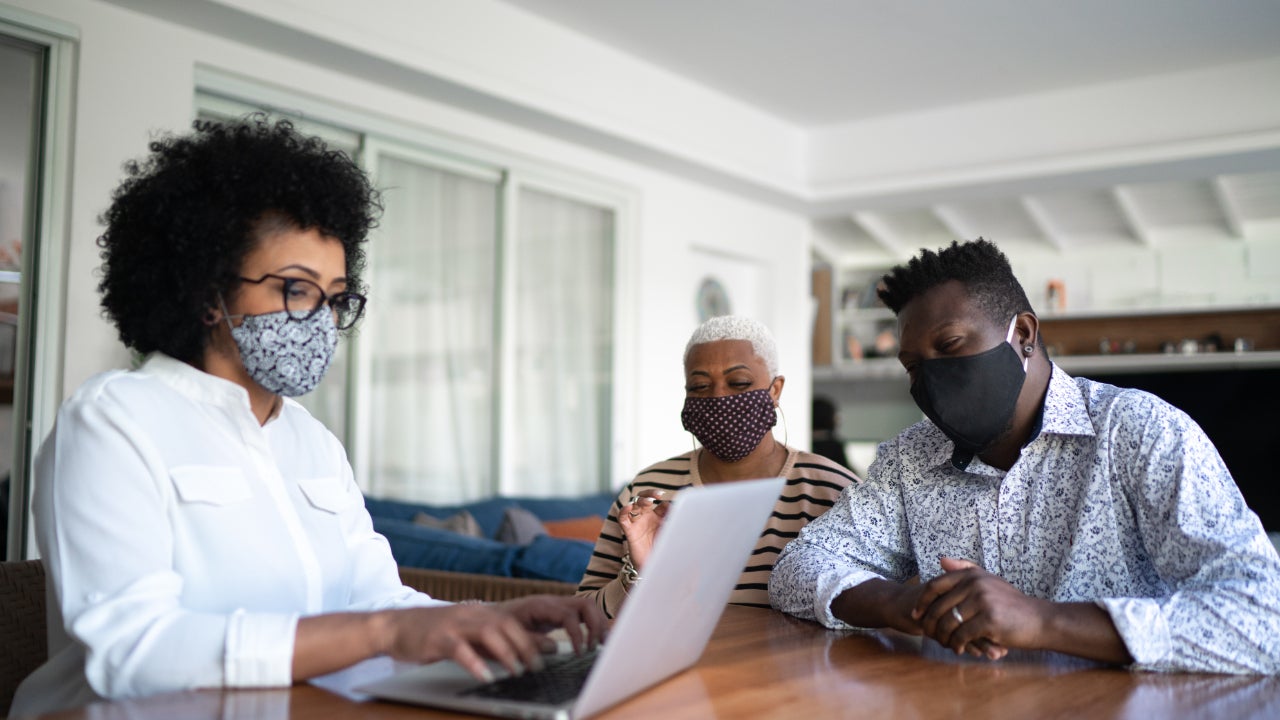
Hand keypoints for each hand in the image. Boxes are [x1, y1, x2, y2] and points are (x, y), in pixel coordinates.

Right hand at [375, 595, 607, 682]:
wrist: (395, 627)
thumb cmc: (435, 634)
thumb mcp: (468, 637)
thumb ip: (494, 644)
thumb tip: (524, 654)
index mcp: (480, 612)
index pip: (513, 621)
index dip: (533, 637)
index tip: (548, 655)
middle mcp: (470, 614)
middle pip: (506, 624)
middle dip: (525, 645)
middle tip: (538, 667)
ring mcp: (454, 624)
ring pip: (487, 632)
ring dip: (506, 652)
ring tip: (518, 671)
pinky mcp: (437, 638)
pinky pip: (459, 649)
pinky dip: (475, 663)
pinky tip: (484, 677)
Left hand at [496, 595, 608, 655]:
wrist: (489, 617)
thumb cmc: (498, 627)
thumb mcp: (509, 636)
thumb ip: (531, 641)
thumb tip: (555, 647)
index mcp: (541, 605)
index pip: (568, 615)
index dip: (578, 634)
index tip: (579, 653)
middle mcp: (553, 601)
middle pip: (586, 604)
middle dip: (596, 625)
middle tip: (595, 648)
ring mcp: (558, 605)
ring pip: (588, 607)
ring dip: (599, 624)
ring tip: (601, 645)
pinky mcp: (560, 612)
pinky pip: (583, 613)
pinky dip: (593, 624)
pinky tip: (596, 640)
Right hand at [617, 489, 670, 567]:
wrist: (653, 568)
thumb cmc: (662, 551)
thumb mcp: (670, 534)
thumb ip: (673, 521)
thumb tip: (679, 508)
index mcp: (658, 517)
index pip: (661, 504)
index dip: (667, 503)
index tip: (673, 506)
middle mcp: (647, 517)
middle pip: (645, 499)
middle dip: (650, 494)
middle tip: (658, 494)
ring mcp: (637, 523)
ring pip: (634, 505)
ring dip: (640, 501)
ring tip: (649, 502)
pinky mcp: (629, 531)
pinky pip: (623, 518)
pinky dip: (624, 511)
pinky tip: (628, 507)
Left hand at [914, 557, 1047, 658]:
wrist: (1041, 620)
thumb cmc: (1012, 603)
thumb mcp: (990, 580)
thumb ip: (965, 569)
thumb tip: (941, 560)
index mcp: (972, 575)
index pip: (935, 585)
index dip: (922, 601)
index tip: (916, 614)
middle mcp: (975, 585)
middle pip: (938, 606)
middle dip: (929, 624)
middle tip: (928, 636)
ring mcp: (982, 602)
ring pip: (948, 622)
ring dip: (942, 637)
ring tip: (944, 644)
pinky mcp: (989, 620)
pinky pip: (962, 635)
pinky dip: (956, 644)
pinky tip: (958, 649)